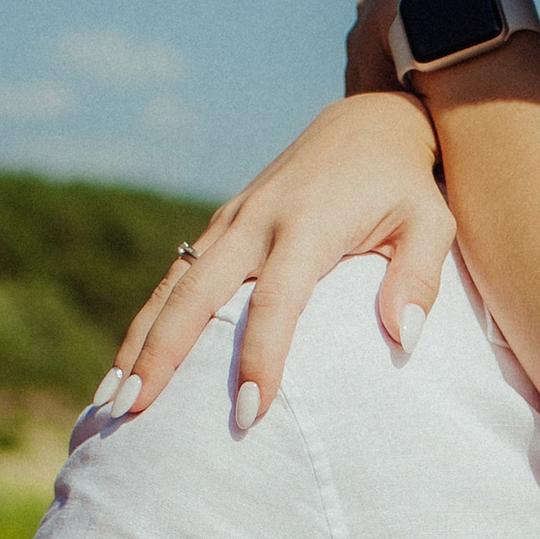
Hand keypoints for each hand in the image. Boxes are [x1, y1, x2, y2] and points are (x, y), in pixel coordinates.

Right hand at [104, 0, 538, 425]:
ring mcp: (230, 221)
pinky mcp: (220, 227)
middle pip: (198, 294)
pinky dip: (147, 323)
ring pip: (172, 287)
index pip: (277, 300)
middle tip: (131, 412)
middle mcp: (257, 220)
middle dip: (162, 355)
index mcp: (308, 223)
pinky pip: (174, 280)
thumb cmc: (406, 186)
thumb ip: (421, 277)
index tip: (251, 414)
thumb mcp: (432, 221)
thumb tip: (404, 339)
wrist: (366, 124)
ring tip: (107, 402)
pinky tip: (125, 367)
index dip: (262, 357)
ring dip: (137, 343)